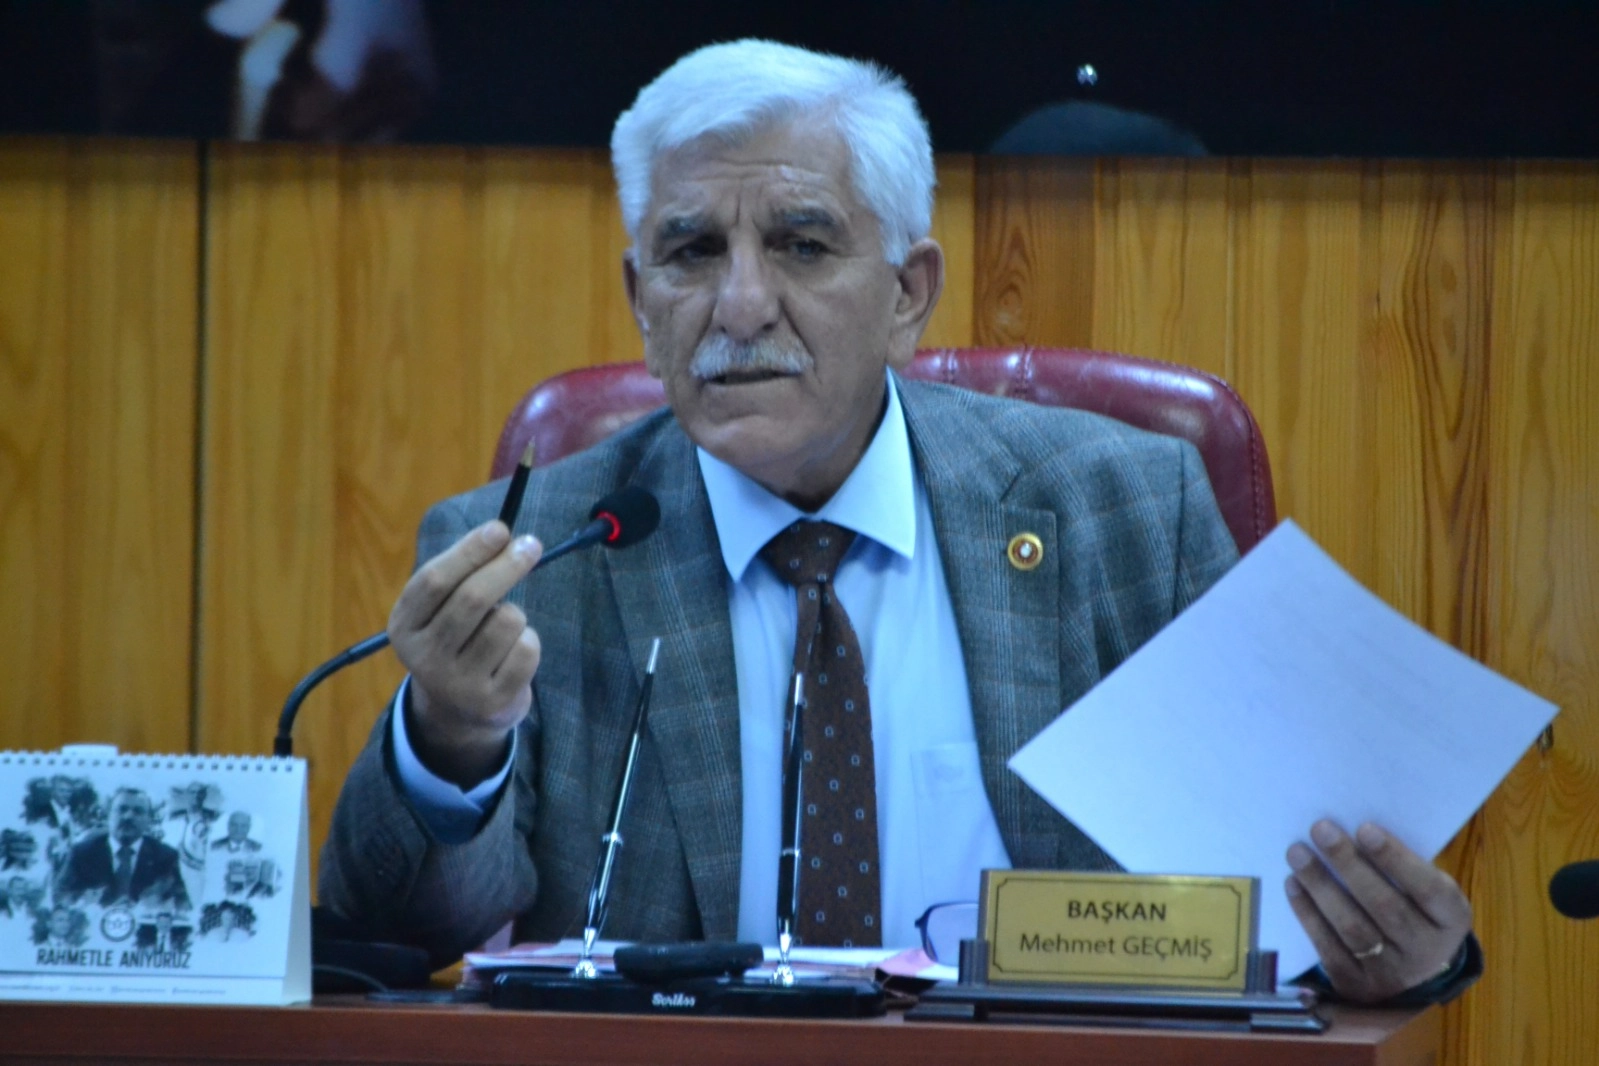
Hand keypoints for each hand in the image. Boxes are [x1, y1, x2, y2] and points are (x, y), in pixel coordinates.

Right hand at [388, 521, 542, 785]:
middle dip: (507, 565)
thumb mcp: (440, 611)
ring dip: (515, 612)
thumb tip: (505, 536)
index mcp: (403, 627)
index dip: (470, 551)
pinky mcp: (491, 702)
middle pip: (473, 598)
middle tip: (531, 545)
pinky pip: (527, 649)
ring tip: (503, 626)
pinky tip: (512, 652)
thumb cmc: (456, 642)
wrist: (458, 713)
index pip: (435, 580)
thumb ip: (463, 574)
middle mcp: (424, 658)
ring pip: (506, 621)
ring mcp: (457, 683)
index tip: (500, 529)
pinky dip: (529, 640)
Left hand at [1285, 820, 1471, 1003]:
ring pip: (1352, 927)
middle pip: (1384, 906)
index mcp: (1451, 919)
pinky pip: (1328, 947)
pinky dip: (1308, 913)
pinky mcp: (1356, 985)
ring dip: (1320, 886)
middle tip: (1320, 829)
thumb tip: (1353, 831)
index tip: (1365, 828)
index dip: (1395, 859)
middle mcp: (1426, 951)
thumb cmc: (1417, 915)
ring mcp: (1391, 973)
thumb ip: (1404, 869)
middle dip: (1349, 864)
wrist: (1414, 976)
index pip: (1427, 889)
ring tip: (1297, 853)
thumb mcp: (1428, 895)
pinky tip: (1293, 884)